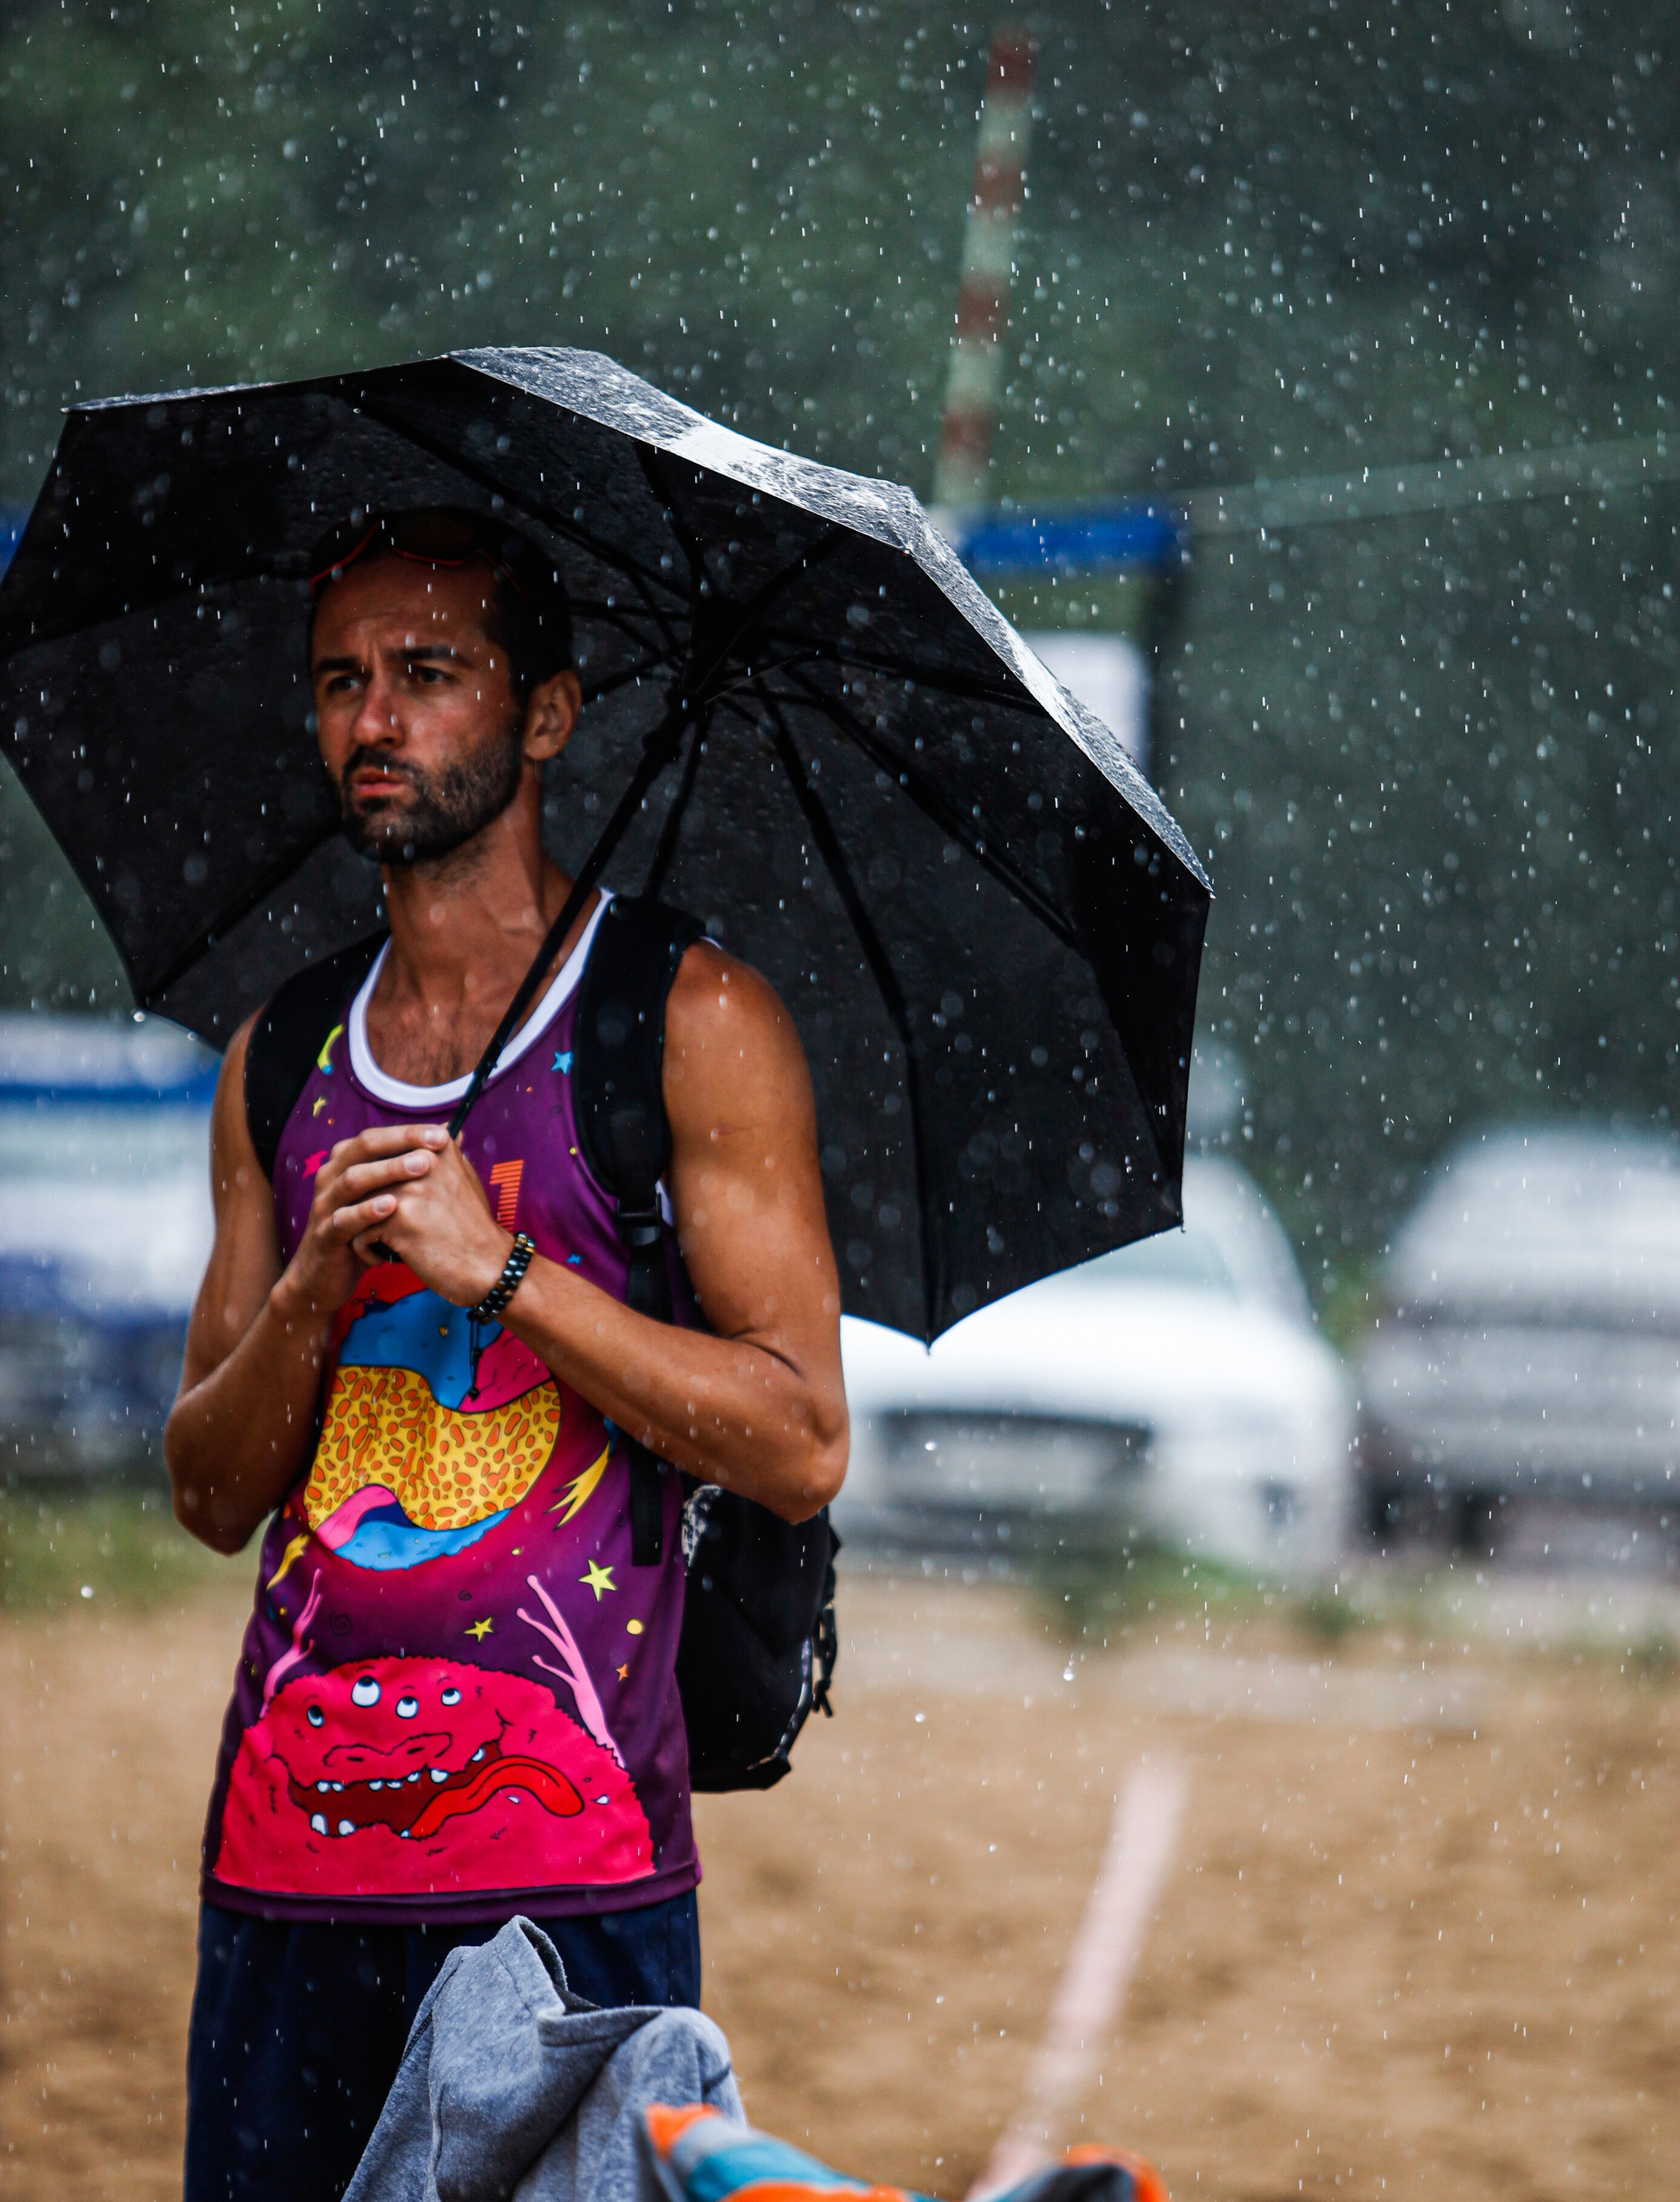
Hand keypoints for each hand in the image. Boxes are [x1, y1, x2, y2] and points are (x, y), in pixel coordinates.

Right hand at [273, 1125, 452, 1320]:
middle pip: (364, 1147)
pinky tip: (392, 1207)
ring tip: (422, 1166)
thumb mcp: (387, 1196)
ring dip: (388, 1171)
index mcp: (345, 1162)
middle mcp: (331, 1176)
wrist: (325, 1276)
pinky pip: (344, 1219)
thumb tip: (451, 1137)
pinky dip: (367, 1212)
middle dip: (401, 1142)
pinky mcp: (324, 1234)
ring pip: (353, 1179)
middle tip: (437, 1142)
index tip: (443, 1132)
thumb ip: (412, 1168)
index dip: (409, 1132)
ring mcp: (324, 1204)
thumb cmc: (363, 1230)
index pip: (377, 1136)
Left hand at [340, 1126, 512, 1308]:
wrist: (488, 1266)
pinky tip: (386, 1258)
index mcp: (436, 1147)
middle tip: (382, 1226)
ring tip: (382, 1243)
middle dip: (365, 1205)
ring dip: (363, 1226)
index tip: (392, 1203)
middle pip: (365, 1177)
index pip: (381, 1152)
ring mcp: (408, 1188)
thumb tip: (444, 1127)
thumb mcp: (466, 1178)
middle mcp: (421, 1161)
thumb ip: (445, 1154)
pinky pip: (359, 1231)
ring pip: (357, 1203)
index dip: (377, 1183)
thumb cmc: (474, 1227)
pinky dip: (366, 1249)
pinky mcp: (397, 1219)